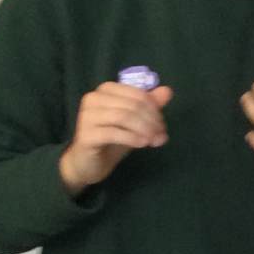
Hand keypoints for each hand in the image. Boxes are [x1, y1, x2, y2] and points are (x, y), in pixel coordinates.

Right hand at [59, 82, 173, 194]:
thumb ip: (149, 105)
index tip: (162, 127)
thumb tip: (167, 91)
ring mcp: (87, 116)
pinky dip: (132, 138)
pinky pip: (114, 132)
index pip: (138, 95)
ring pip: (123, 117)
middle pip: (132, 105)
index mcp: (106, 90)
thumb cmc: (112, 140)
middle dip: (151, 121)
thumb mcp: (134, 121)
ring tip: (153, 141)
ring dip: (144, 129)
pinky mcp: (86, 134)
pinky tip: (141, 144)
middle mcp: (93, 98)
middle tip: (161, 136)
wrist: (88, 164)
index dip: (154, 110)